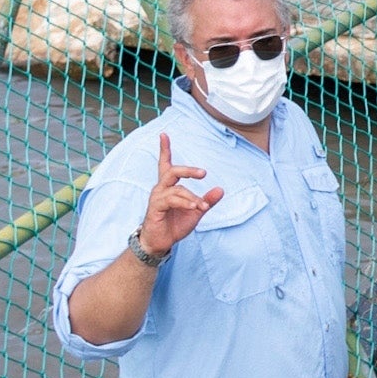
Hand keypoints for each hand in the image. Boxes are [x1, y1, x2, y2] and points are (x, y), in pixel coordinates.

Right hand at [137, 135, 219, 255]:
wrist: (161, 242)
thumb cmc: (175, 224)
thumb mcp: (195, 211)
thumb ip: (207, 200)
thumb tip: (221, 189)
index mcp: (169, 186)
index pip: (165, 163)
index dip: (165, 149)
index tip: (164, 134)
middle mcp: (161, 188)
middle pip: (172, 171)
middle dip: (188, 170)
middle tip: (203, 173)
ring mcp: (157, 197)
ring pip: (176, 189)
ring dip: (192, 197)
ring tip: (203, 206)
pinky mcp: (155, 207)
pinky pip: (172, 200)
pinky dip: (186, 203)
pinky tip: (195, 207)